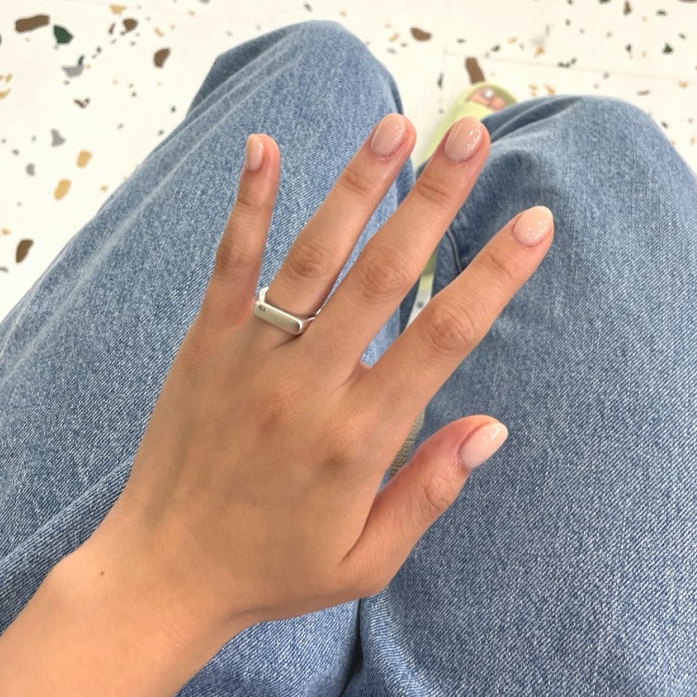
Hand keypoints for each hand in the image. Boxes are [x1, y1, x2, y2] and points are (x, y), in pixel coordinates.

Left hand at [87, 112, 553, 645]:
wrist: (162, 574)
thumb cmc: (274, 569)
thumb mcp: (367, 561)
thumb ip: (430, 490)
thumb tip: (493, 427)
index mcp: (359, 437)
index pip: (444, 337)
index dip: (494, 275)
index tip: (534, 222)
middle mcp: (309, 384)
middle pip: (385, 275)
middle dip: (434, 198)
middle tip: (471, 134)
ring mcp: (251, 356)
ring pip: (314, 255)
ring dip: (358, 185)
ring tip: (397, 123)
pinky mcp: (205, 342)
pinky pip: (231, 263)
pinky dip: (248, 203)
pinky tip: (263, 145)